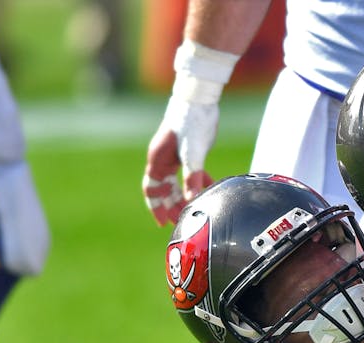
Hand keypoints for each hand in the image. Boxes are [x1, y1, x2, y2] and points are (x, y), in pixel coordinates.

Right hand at [143, 98, 219, 225]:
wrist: (199, 99)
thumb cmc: (192, 122)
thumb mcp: (194, 152)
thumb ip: (193, 175)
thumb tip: (192, 198)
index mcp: (158, 159)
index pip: (152, 189)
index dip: (157, 206)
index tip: (164, 223)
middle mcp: (162, 158)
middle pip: (165, 190)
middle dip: (174, 206)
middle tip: (185, 221)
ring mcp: (174, 156)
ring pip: (177, 183)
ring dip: (186, 196)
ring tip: (198, 208)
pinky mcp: (186, 152)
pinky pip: (189, 173)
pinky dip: (198, 182)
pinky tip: (211, 188)